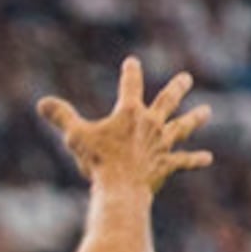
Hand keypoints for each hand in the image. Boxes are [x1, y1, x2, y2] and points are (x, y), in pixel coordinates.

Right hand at [38, 58, 210, 198]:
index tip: (133, 62)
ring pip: (183, 127)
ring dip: (195, 118)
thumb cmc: (98, 162)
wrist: (121, 189)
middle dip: (177, 88)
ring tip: (206, 111)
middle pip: (168, 101)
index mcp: (130, 113)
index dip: (131, 73)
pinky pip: (184, 161)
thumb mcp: (75, 137)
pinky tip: (207, 158)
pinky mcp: (167, 165)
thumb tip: (42, 103)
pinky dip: (195, 160)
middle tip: (186, 78)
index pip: (130, 85)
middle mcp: (151, 124)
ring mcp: (162, 144)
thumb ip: (61, 117)